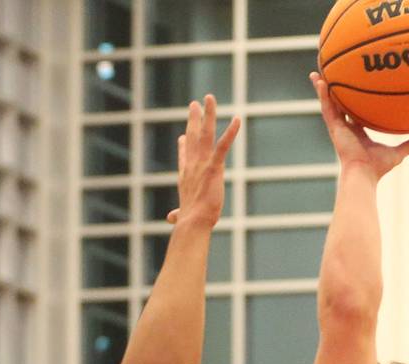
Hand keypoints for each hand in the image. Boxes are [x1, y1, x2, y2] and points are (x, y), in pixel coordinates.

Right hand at [166, 94, 239, 227]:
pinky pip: (223, 145)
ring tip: (209, 98)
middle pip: (192, 136)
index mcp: (185, 175)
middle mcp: (192, 165)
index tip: (183, 136)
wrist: (194, 221)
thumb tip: (171, 219)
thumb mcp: (182, 215)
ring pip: (205, 133)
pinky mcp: (214, 167)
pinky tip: (238, 119)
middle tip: (194, 104)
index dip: (184, 145)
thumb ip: (177, 215)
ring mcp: (203, 163)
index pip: (184, 156)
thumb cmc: (190, 220)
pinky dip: (231, 132)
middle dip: (193, 119)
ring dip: (208, 114)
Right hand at [311, 71, 408, 178]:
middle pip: (338, 106)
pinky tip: (320, 80)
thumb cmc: (377, 167)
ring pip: (328, 104)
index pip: (353, 115)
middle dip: (334, 93)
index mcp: (357, 133)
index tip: (353, 92)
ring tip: (316, 74)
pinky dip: (322, 94)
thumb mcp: (396, 153)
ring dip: (322, 89)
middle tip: (330, 78)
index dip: (352, 104)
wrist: (363, 173)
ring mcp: (338, 128)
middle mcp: (346, 129)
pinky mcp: (333, 128)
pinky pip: (326, 107)